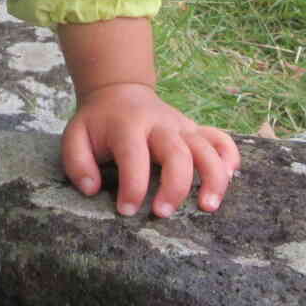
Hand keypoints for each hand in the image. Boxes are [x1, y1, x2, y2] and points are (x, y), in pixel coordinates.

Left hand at [61, 82, 240, 218]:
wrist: (119, 91)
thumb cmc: (97, 123)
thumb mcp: (75, 136)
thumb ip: (77, 163)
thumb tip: (91, 189)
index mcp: (128, 126)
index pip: (134, 156)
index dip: (132, 186)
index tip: (126, 210)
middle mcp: (160, 125)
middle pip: (177, 153)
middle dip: (174, 186)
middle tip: (162, 214)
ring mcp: (182, 127)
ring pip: (207, 148)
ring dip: (212, 177)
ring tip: (208, 206)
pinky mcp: (195, 130)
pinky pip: (221, 140)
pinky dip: (230, 157)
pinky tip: (230, 179)